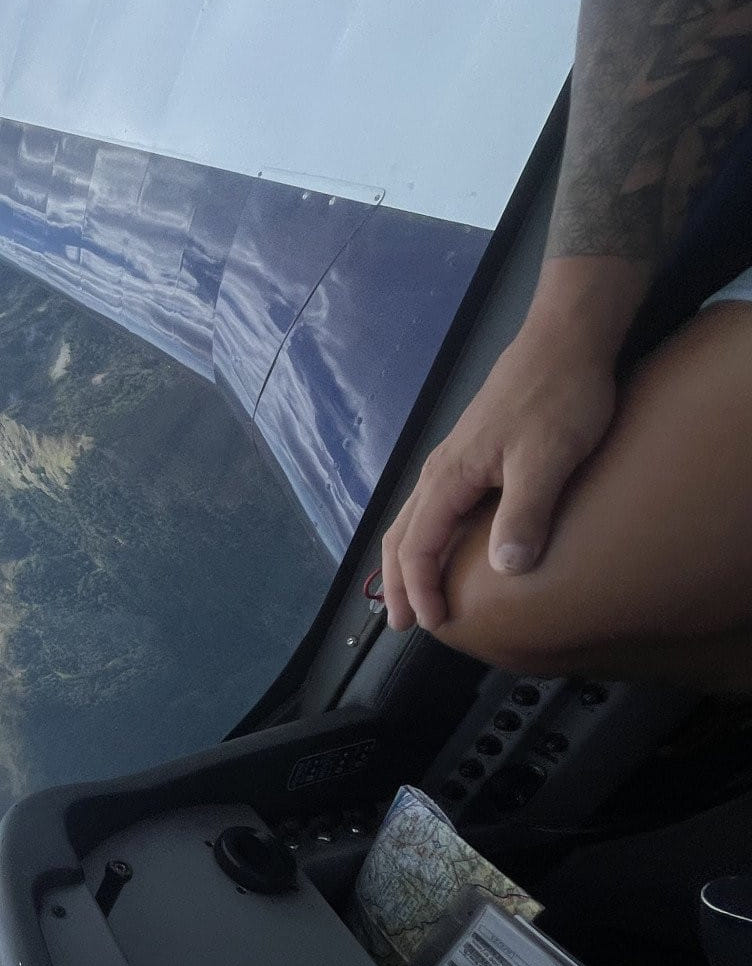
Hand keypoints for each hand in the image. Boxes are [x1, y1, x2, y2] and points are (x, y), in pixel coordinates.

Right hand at [381, 258, 644, 630]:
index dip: (421, 589)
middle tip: (403, 623)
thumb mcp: (547, 459)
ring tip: (414, 593)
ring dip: (408, 561)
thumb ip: (524, 514)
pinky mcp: (470, 453)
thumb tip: (505, 569)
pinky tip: (443, 544)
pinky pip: (431, 507)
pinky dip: (425, 537)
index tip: (435, 624)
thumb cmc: (557, 397)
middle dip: (399, 583)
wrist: (566, 340)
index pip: (418, 547)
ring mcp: (452, 460)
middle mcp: (438, 471)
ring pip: (413, 520)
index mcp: (448, 478)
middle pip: (401, 536)